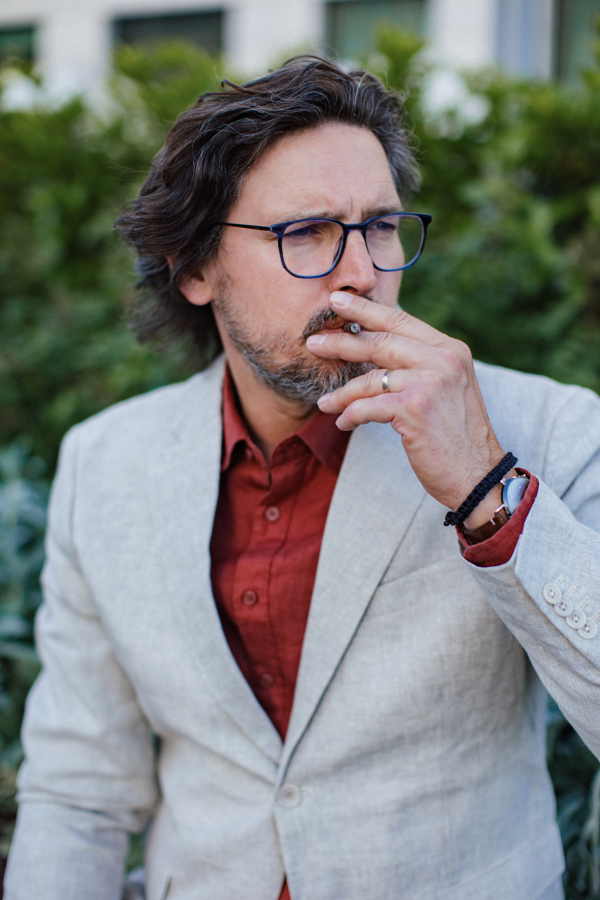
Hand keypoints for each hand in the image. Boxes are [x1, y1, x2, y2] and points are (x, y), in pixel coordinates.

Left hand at [306, 291, 506, 520]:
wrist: (478, 474)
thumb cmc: (456, 436)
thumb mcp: (445, 388)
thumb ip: (419, 364)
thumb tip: (376, 348)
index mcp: (450, 349)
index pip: (400, 320)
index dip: (365, 309)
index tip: (336, 300)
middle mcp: (442, 360)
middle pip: (379, 342)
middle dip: (341, 343)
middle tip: (313, 343)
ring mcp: (429, 382)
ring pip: (369, 378)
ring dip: (341, 392)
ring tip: (323, 402)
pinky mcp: (414, 408)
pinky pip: (367, 407)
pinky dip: (350, 416)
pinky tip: (342, 423)